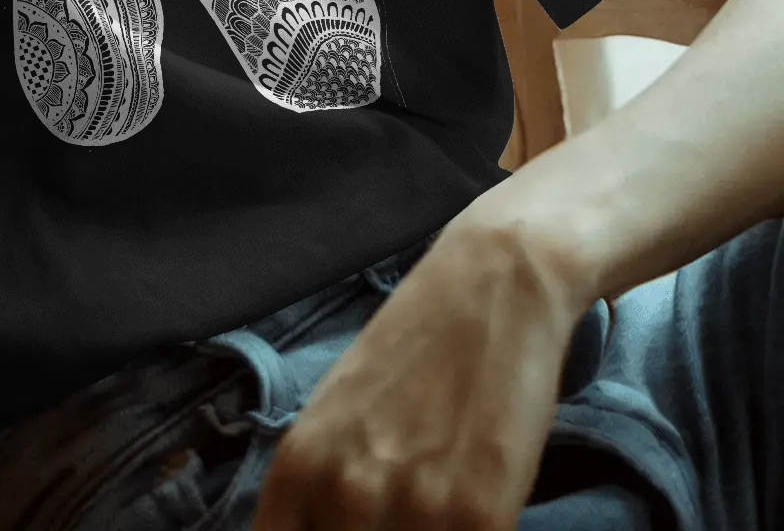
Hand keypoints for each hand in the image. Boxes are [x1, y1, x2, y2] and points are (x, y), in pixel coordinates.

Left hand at [249, 216, 588, 528]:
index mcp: (298, 467)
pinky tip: (478, 512)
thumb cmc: (415, 351)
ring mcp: (411, 509)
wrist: (492, 284)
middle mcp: (342, 492)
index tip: (345, 529)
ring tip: (438, 507)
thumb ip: (317, 492)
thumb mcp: (339, 419)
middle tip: (401, 515)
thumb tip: (314, 529)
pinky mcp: (480, 518)